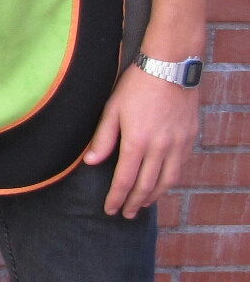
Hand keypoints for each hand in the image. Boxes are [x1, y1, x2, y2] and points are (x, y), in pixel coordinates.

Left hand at [83, 61, 199, 217]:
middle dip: (134, 203)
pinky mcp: (190, 138)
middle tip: (125, 214)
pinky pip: (181, 167)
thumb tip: (91, 163)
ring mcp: (178, 144)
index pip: (125, 180)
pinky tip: (161, 183)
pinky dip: (170, 180)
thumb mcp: (112, 109)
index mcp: (137, 141)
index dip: (116, 198)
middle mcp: (160, 148)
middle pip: (147, 186)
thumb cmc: (136, 86)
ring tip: (142, 204)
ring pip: (168, 181)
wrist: (170, 67)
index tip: (110, 209)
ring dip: (154, 196)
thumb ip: (102, 138)